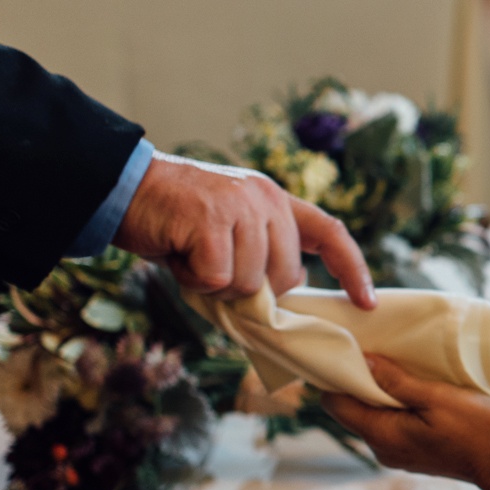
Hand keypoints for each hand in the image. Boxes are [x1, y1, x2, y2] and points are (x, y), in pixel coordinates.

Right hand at [113, 151, 375, 306]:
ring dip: (215, 284)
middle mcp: (265, 198)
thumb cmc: (174, 221)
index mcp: (275, 200)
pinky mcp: (211, 219)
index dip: (352, 269)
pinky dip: (193, 280)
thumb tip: (284, 292)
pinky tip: (178, 254)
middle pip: (282, 276)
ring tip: (191, 254)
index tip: (367, 302)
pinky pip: (217, 278)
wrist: (122, 187)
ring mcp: (239, 205)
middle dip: (249, 288)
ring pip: (248, 281)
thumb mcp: (227, 232)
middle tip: (211, 268)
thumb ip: (260, 255)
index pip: (329, 233)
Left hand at [321, 356, 489, 489]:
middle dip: (360, 381)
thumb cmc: (478, 429)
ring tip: (399, 368)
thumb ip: (397, 382)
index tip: (350, 351)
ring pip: (373, 416)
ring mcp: (398, 454)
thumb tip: (365, 362)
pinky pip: (392, 425)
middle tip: (377, 351)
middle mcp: (382, 449)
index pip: (336, 404)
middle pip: (352, 410)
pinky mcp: (413, 454)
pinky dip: (396, 406)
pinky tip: (415, 391)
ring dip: (381, 393)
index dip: (337, 376)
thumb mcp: (437, 397)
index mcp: (383, 435)